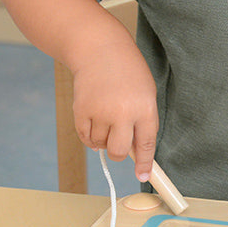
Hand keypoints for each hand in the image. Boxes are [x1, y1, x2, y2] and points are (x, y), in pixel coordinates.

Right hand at [70, 39, 158, 182]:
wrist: (99, 49)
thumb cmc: (127, 72)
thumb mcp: (146, 93)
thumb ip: (143, 122)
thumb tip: (136, 154)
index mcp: (145, 107)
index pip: (146, 144)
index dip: (145, 164)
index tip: (144, 177)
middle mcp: (123, 112)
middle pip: (120, 152)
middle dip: (119, 152)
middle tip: (118, 141)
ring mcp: (100, 112)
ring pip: (100, 145)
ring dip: (103, 139)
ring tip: (106, 116)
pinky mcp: (81, 110)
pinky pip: (85, 137)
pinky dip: (89, 135)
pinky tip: (94, 118)